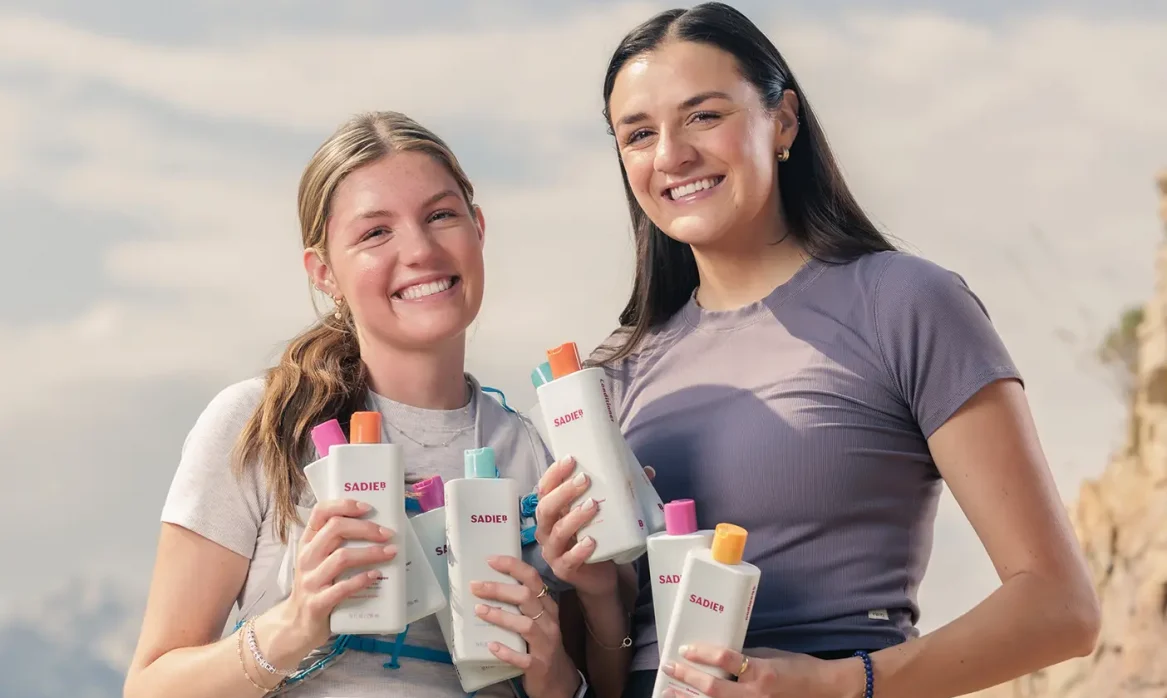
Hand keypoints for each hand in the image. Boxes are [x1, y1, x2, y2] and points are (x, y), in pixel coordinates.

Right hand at [280, 499, 398, 650]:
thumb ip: (338, 544)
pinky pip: (342, 588)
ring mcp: (310, 580)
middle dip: (366, 528)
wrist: (296, 624)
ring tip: (390, 552)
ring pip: (342, 557)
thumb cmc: (316, 586)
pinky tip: (376, 576)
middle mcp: (307, 557)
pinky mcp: (317, 603)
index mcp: (308, 542)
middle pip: (336, 529)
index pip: (320, 512)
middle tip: (388, 534)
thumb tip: (377, 529)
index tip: (367, 507)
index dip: (344, 505)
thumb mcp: (319, 561)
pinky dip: (361, 580)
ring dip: (370, 553)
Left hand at [471, 555, 580, 697]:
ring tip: (479, 610)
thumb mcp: (538, 619)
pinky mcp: (539, 665)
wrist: (559, 680)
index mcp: (547, 606)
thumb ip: (522, 604)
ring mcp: (545, 644)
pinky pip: (523, 657)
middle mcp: (549, 621)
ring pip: (525, 625)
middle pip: (526, 597)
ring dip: (501, 616)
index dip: (512, 566)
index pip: (533, 579)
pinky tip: (491, 646)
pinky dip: (506, 651)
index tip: (490, 560)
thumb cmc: (542, 644)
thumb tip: (490, 585)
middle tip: (475, 586)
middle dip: (499, 589)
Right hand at [535, 456, 653, 596]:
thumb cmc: (598, 538)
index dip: (554, 473)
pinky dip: (580, 549)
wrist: (600, 576)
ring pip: (557, 532)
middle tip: (585, 480)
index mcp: (553, 512)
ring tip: (593, 505)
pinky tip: (592, 541)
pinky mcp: (564, 569)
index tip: (571, 459)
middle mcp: (547, 530)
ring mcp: (553, 551)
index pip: (545, 489)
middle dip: (564, 491)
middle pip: (546, 508)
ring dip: (574, 517)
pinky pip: (569, 559)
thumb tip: (648, 471)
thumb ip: (620, 492)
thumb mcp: (604, 514)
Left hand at [660, 643, 863, 697]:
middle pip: (713, 688)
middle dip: (687, 678)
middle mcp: (755, 694)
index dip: (702, 654)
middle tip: (669, 667)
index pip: (726, 660)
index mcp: (761, 672)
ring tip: (668, 692)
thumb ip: (746, 657)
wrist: (823, 691)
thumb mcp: (771, 656)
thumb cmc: (798, 669)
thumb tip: (720, 656)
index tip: (685, 648)